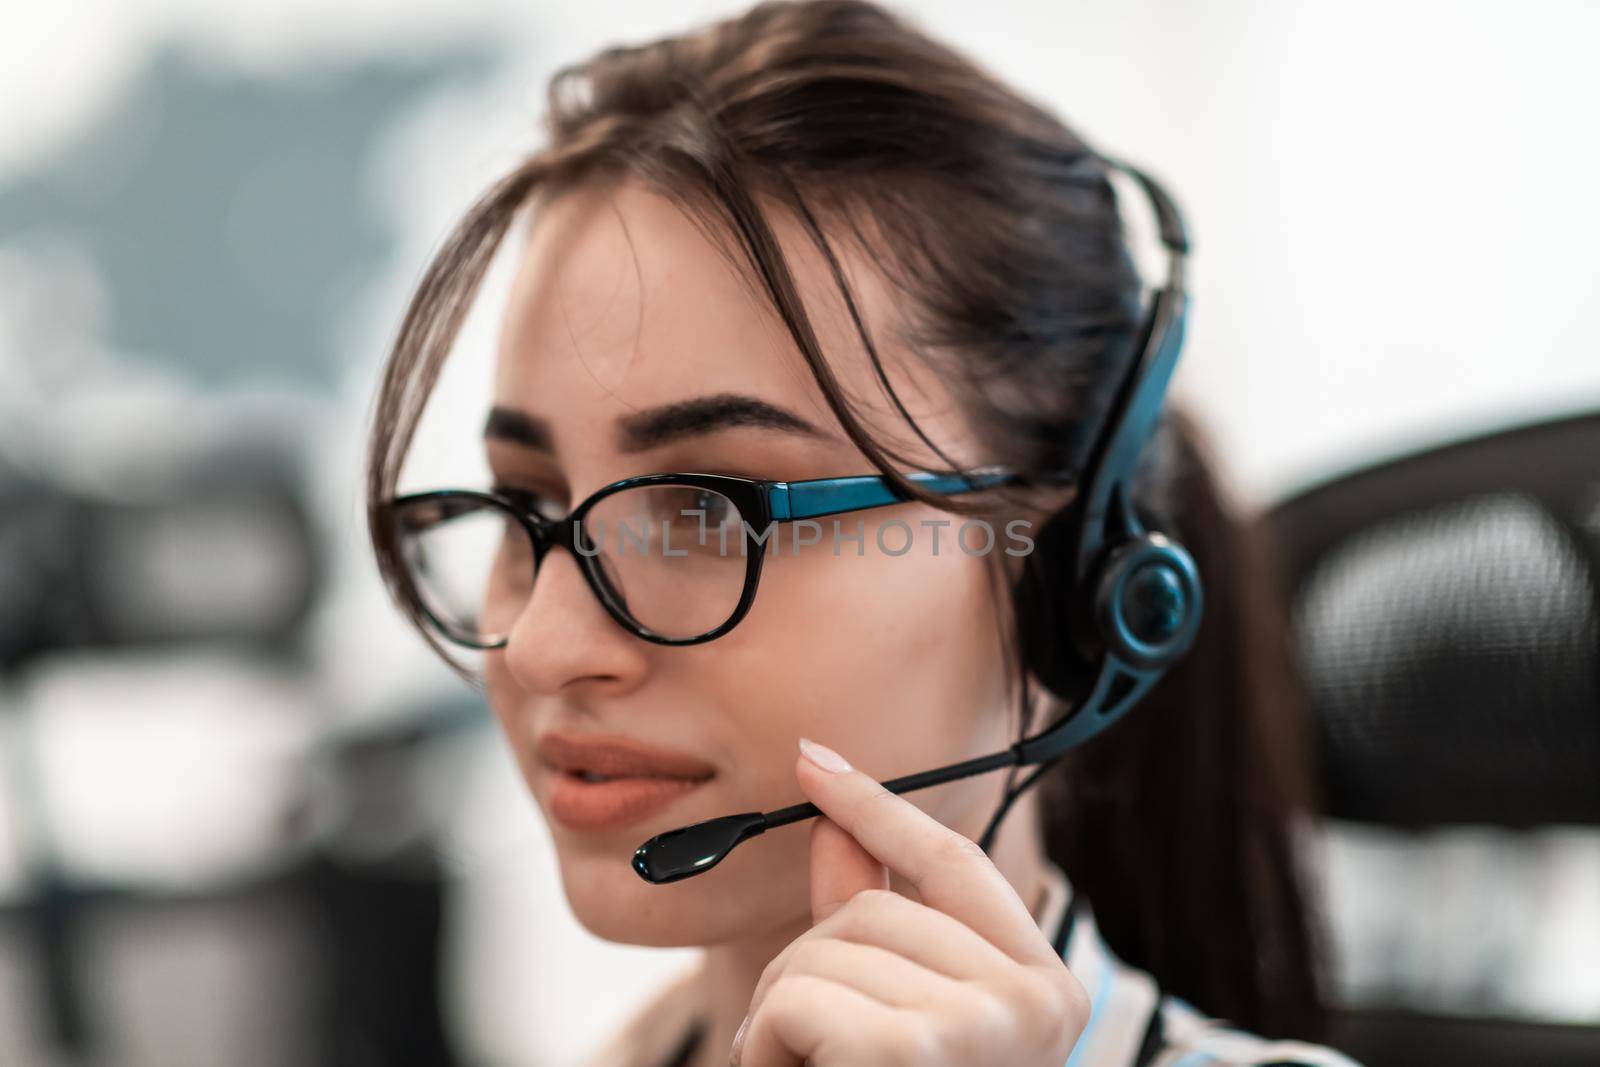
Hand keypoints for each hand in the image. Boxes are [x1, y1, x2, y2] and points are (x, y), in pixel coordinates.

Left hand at [729, 737, 1088, 1066]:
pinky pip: (795, 999)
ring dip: (781, 1018)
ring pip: (825, 948)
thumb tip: (831, 815)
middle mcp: (1038, 1001)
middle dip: (805, 969)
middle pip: (871, 908)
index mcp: (1046, 989)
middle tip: (806, 1055)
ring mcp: (987, 1023)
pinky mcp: (919, 1051)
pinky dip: (767, 1046)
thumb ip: (868, 919)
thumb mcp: (891, 1016)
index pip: (954, 861)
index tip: (813, 761)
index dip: (877, 804)